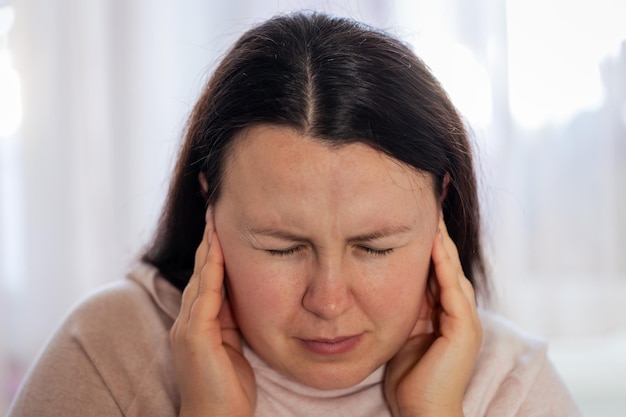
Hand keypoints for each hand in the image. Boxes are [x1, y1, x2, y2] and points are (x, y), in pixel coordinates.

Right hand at [169, 210, 256, 416]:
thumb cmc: (228, 390)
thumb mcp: (234, 347)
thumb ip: (233, 320)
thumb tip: (241, 293)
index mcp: (198, 322)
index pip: (208, 276)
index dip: (215, 248)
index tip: (222, 220)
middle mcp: (188, 320)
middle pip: (202, 269)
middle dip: (210, 237)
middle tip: (214, 204)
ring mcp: (188, 327)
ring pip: (202, 276)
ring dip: (211, 245)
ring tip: (217, 216)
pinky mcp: (194, 335)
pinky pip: (206, 295)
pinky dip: (213, 269)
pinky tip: (219, 248)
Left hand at [384, 217, 481, 416]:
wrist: (422, 412)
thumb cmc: (410, 380)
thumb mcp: (404, 336)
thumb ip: (405, 312)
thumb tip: (386, 288)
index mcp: (444, 315)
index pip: (436, 272)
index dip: (428, 246)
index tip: (416, 220)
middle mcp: (458, 313)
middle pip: (446, 266)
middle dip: (437, 237)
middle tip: (429, 206)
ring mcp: (464, 320)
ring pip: (451, 271)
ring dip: (442, 243)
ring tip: (433, 215)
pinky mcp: (464, 328)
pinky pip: (452, 289)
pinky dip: (443, 265)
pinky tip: (435, 244)